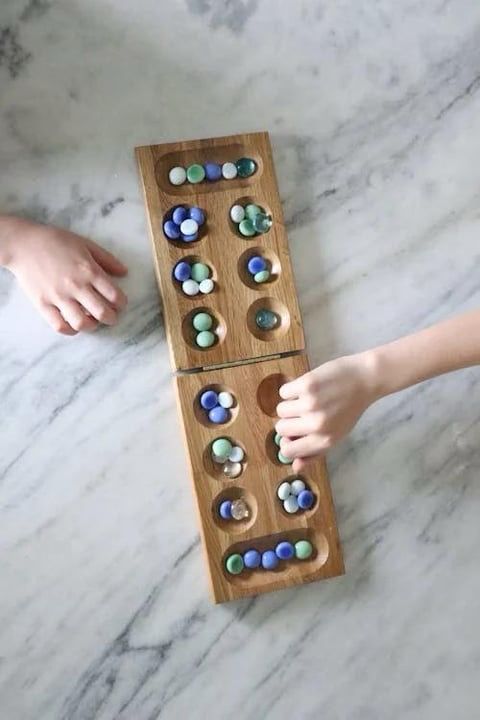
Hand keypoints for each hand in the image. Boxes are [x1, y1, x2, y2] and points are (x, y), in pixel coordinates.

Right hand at [2, 217, 127, 334]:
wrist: (23, 244)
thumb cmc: (55, 241)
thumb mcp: (85, 244)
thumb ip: (107, 259)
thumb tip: (124, 273)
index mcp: (89, 271)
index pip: (115, 296)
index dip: (122, 304)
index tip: (120, 304)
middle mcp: (76, 286)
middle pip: (103, 313)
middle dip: (112, 318)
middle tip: (110, 316)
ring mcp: (59, 297)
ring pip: (82, 323)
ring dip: (92, 326)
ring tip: (92, 321)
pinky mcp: (43, 304)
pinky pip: (60, 326)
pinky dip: (70, 330)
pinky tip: (74, 324)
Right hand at [275, 353, 377, 471]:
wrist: (365, 379)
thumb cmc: (349, 408)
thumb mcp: (337, 435)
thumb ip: (315, 453)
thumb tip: (295, 467)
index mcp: (325, 440)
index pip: (288, 451)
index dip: (287, 442)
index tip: (292, 434)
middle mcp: (317, 424)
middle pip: (280, 429)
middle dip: (288, 421)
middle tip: (303, 413)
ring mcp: (310, 404)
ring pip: (280, 410)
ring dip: (290, 404)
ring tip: (307, 399)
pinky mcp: (306, 385)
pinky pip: (283, 392)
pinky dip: (292, 389)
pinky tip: (307, 388)